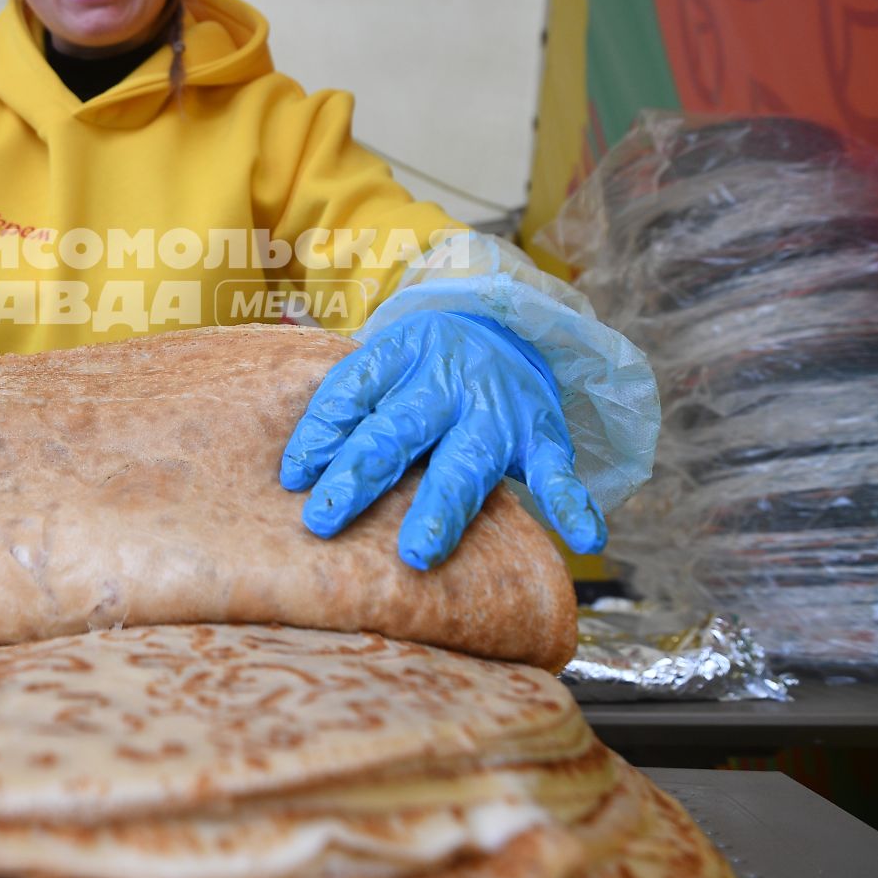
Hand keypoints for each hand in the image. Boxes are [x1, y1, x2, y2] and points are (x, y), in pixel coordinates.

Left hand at [280, 311, 604, 568]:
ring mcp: (496, 410)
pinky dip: (574, 503)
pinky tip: (584, 539)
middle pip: (397, 431)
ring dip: (440, 508)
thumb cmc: (422, 366)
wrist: (505, 326)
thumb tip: (294, 474)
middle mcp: (447, 380)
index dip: (320, 433)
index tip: (293, 477)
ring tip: (417, 552)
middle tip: (324, 519)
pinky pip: (558, 472)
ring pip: (466, 462)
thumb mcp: (383, 363)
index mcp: (400, 355)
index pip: (352, 391)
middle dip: (360, 475)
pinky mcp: (541, 436)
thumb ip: (346, 408)